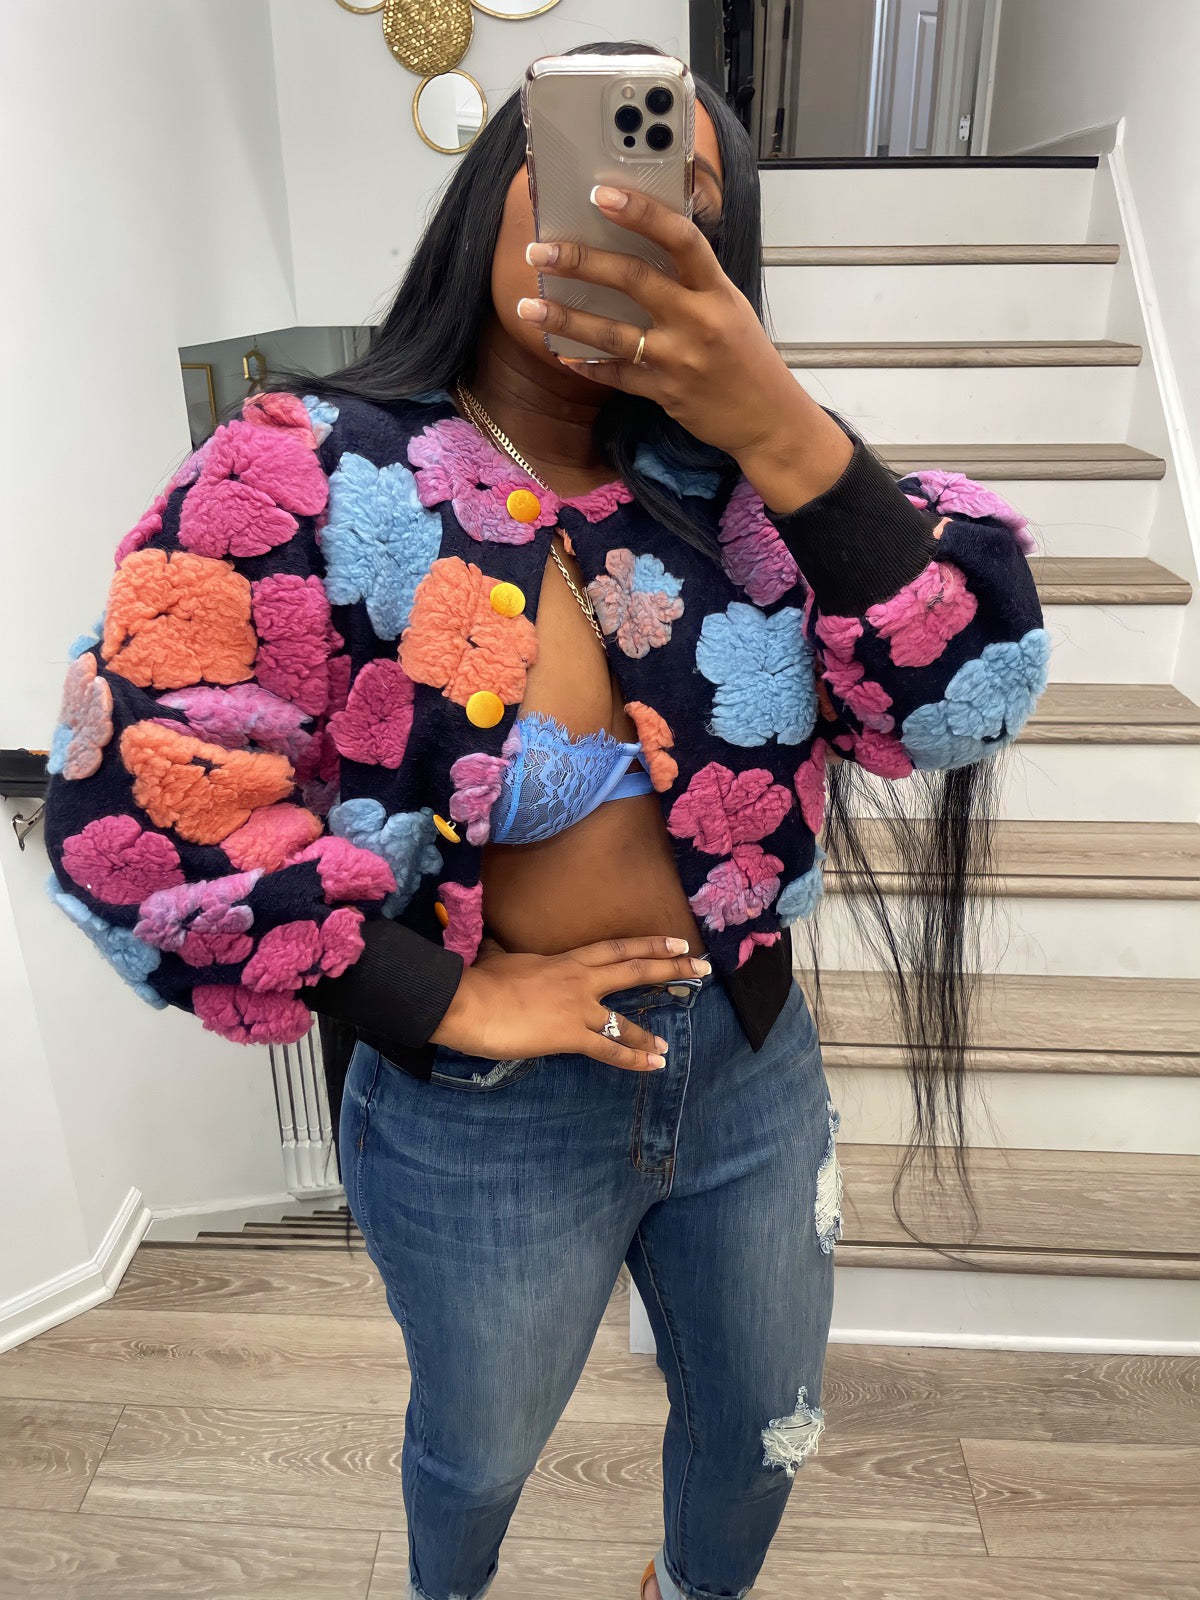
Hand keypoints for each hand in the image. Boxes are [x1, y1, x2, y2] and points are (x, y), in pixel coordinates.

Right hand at [428, 934, 710, 1071]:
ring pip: (625, 1019)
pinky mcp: (569, 1036)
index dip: (648, 945)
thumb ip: (506, 954)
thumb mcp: (498, 958)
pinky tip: (653, 1064)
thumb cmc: (477, 980)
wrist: (463, 999)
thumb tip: (493, 947)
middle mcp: (579, 980)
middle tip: (701, 967)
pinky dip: (633, 1059)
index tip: (677, 943)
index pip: (615, 949)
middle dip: (671, 968)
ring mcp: (577, 1008)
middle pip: (634, 969)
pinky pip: (608, 1051)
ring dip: (649, 1031)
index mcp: (564, 960)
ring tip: (671, 1042)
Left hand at [518, 183, 853, 509]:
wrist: (769, 418)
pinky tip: (562, 355)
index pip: (680, 237)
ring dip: (565, 319)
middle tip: (539, 251)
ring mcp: (680, 359)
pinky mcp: (665, 393)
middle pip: (633, 280)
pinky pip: (617, 375)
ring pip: (613, 333)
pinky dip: (588, 365)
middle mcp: (698, 320)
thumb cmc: (747, 357)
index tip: (601, 194)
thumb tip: (641, 247)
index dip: (641, 212)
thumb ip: (691, 281)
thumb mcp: (729, 307)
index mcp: (717, 290)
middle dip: (580, 262)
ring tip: (528, 306)